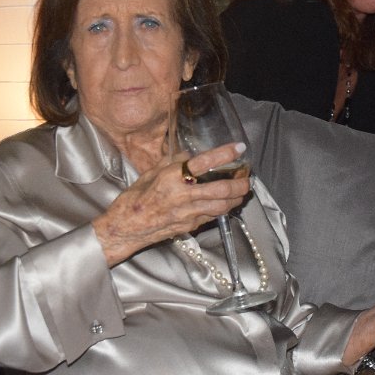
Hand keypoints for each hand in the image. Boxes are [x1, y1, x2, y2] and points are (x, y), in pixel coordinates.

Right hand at [92, 142, 250, 265]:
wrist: (126, 227)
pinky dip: (223, 209)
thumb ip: (172, 163)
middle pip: (221, 188)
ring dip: (236, 198)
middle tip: (247, 177)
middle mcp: (183, 195)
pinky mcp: (189, 226)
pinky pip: (212, 216)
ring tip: (242, 191)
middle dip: (240, 183)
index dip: (225, 154)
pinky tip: (226, 204)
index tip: (239, 148)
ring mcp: (188, 213)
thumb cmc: (135, 198)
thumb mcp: (151, 173)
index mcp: (172, 177)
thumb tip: (189, 156)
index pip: (205, 162)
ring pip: (222, 206)